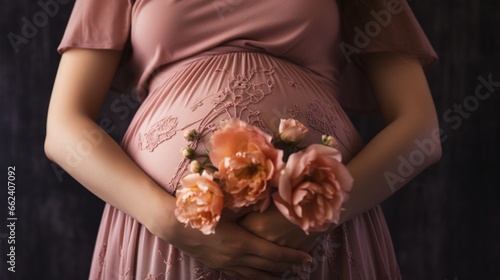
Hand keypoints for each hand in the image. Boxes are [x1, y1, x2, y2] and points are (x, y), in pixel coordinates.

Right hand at [149, 195, 310, 279]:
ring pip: (254, 275)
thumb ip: (250, 202)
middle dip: (287, 268)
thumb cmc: (202, 210)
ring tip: (284, 276)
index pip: (274, 254)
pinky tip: (258, 275)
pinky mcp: (217, 265)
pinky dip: (253, 277)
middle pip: (268, 267)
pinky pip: (240, 275)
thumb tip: (270, 195)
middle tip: (302, 268)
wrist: (173, 225)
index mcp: (242, 242)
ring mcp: (226, 264)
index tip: (307, 259)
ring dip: (271, 276)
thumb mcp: (228, 204)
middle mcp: (236, 258)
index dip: (292, 258)